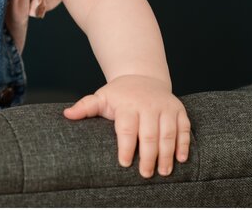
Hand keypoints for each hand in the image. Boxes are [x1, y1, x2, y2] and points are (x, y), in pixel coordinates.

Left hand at [63, 74, 190, 177]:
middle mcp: (148, 105)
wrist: (142, 77)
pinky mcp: (179, 110)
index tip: (124, 163)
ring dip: (167, 154)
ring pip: (168, 133)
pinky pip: (184, 128)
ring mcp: (165, 107)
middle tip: (144, 174)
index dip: (126, 146)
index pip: (127, 128)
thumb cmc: (120, 95)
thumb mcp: (102, 97)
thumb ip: (85, 107)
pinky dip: (184, 144)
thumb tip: (67, 114)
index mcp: (128, 104)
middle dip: (148, 156)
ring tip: (163, 172)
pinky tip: (180, 159)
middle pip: (149, 134)